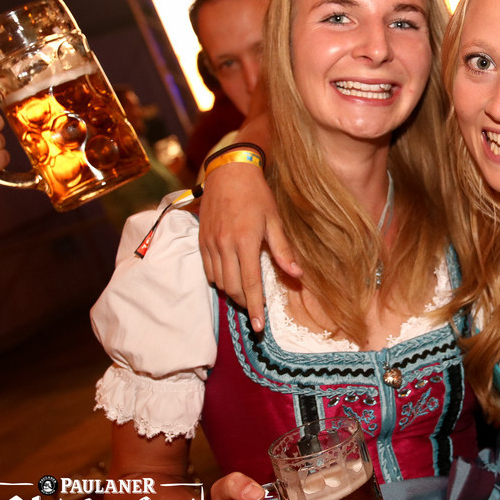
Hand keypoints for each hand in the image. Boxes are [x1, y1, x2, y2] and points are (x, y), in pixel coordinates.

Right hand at [197, 161, 300, 331]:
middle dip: (245, 302)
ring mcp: (210, 244)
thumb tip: (298, 275)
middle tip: (256, 308)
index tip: (258, 326)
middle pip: (232, 288)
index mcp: (245, 242)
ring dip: (232, 292)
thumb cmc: (256, 195)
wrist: (228, 172)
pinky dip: (219, 279)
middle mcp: (224, 246)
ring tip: (246, 293)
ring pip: (218, 282)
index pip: (250, 284)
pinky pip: (208, 270)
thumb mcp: (275, 220)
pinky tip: (231, 277)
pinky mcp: (201, 241)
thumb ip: (284, 250)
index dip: (255, 307)